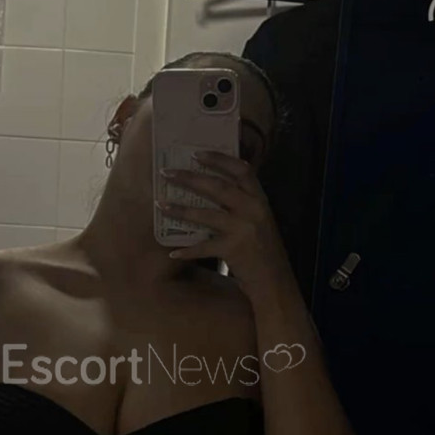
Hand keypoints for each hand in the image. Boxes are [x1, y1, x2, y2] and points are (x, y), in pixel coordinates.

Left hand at [157, 151, 288, 296]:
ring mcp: (243, 229)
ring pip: (206, 214)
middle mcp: (253, 210)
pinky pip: (204, 247)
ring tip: (160, 204)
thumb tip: (210, 186)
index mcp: (260, 199)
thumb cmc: (263, 249)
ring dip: (180, 210)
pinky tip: (173, 252)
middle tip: (167, 172)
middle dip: (190, 178)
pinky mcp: (233, 249)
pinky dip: (188, 250)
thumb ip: (243, 203)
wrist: (275, 281)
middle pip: (218, 187)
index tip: (196, 153)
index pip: (241, 170)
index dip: (219, 159)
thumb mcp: (259, 220)